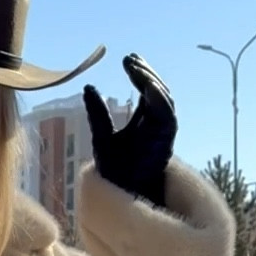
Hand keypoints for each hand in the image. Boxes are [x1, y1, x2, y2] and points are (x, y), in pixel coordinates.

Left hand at [84, 54, 176, 207]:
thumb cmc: (113, 171)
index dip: (140, 75)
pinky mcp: (165, 142)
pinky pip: (167, 115)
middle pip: (158, 91)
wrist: (118, 196)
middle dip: (146, 74)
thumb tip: (88, 87)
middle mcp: (156, 125)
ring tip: (134, 68)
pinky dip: (158, 99)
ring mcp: (162, 133)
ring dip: (150, 82)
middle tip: (131, 60)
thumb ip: (98, 113)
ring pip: (164, 99)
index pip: (147, 92)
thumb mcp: (102, 135)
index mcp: (145, 122)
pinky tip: (146, 86)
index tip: (127, 59)